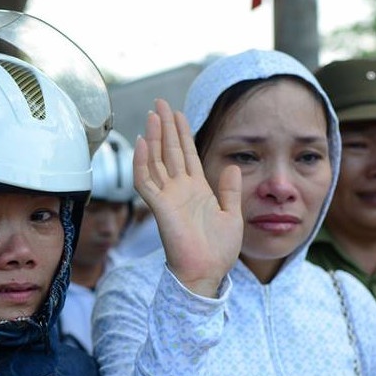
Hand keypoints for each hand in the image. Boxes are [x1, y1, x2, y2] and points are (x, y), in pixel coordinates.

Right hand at [133, 99, 242, 297]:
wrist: (207, 272)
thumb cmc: (218, 251)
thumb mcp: (232, 215)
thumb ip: (229, 190)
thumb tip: (231, 165)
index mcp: (197, 190)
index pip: (187, 154)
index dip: (182, 133)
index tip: (177, 113)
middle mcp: (180, 190)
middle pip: (169, 151)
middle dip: (165, 127)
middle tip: (159, 103)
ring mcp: (168, 197)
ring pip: (157, 161)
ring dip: (154, 137)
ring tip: (153, 115)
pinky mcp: (160, 207)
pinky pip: (146, 182)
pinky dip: (143, 162)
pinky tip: (144, 143)